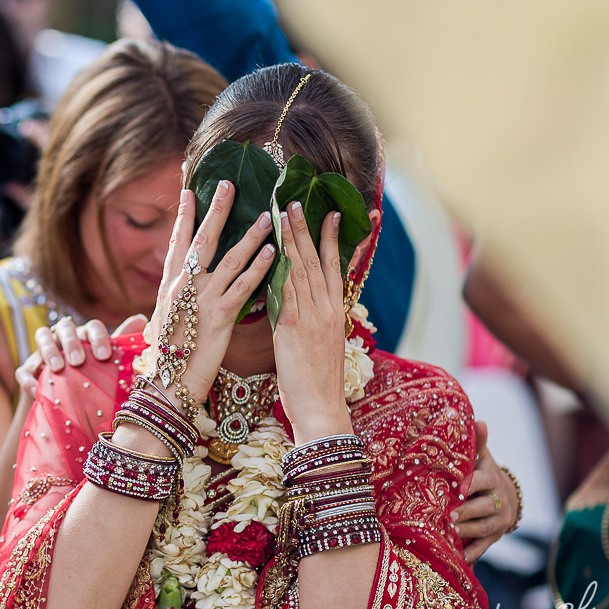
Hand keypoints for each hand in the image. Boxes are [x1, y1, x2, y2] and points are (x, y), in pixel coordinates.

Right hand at [16, 315, 147, 398]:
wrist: (69, 410)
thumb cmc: (94, 382)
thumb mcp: (109, 366)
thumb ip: (123, 344)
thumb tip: (142, 319)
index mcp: (87, 336)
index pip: (92, 327)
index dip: (98, 337)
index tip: (105, 356)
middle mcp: (64, 338)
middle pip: (65, 327)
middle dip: (71, 342)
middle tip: (78, 361)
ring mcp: (43, 352)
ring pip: (42, 337)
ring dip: (49, 350)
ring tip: (57, 369)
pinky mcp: (27, 371)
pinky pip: (24, 370)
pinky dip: (28, 378)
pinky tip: (36, 390)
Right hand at [150, 183, 276, 404]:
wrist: (170, 384)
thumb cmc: (169, 357)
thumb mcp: (164, 322)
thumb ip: (175, 301)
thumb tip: (178, 288)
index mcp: (169, 286)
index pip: (177, 243)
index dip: (184, 217)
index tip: (189, 191)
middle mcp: (182, 287)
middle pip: (201, 240)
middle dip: (215, 210)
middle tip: (227, 184)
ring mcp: (200, 300)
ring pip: (228, 259)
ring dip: (250, 235)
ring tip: (268, 215)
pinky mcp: (218, 317)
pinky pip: (243, 286)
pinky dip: (260, 267)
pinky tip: (275, 252)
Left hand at [273, 203, 352, 441]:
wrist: (321, 408)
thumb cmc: (315, 381)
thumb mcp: (318, 343)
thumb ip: (309, 318)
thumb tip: (296, 302)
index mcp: (334, 312)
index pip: (334, 266)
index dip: (332, 239)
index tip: (331, 213)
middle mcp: (327, 308)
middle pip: (317, 260)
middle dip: (307, 228)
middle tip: (298, 200)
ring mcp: (312, 316)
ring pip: (302, 269)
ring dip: (292, 238)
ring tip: (285, 212)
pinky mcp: (293, 328)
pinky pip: (286, 291)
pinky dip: (281, 268)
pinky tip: (273, 249)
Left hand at [451, 421, 518, 561]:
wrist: (505, 495)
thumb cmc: (482, 472)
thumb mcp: (481, 458)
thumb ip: (477, 442)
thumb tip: (478, 420)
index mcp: (491, 479)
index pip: (483, 481)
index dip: (471, 484)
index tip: (457, 486)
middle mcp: (498, 501)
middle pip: (484, 508)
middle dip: (467, 512)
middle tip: (448, 516)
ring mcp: (498, 521)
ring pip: (484, 528)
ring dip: (467, 533)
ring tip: (449, 534)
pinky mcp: (493, 537)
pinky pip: (483, 548)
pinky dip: (472, 554)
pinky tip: (458, 559)